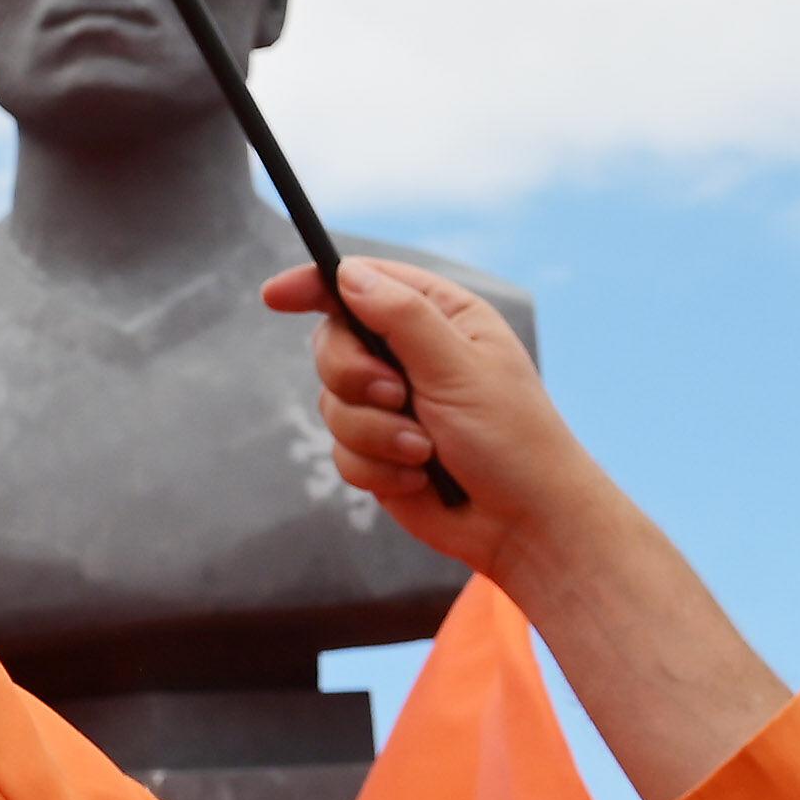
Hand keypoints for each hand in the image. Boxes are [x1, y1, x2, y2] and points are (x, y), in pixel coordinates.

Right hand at [270, 257, 606, 579]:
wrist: (523, 524)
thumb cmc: (512, 439)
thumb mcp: (460, 368)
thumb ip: (403, 318)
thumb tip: (349, 274)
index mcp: (440, 318)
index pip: (364, 283)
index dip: (315, 284)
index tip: (276, 296)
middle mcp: (411, 356)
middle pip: (333, 343)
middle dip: (354, 376)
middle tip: (395, 395)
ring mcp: (392, 407)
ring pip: (332, 404)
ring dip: (375, 433)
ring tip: (423, 450)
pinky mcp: (380, 453)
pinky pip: (341, 451)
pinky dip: (377, 468)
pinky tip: (418, 480)